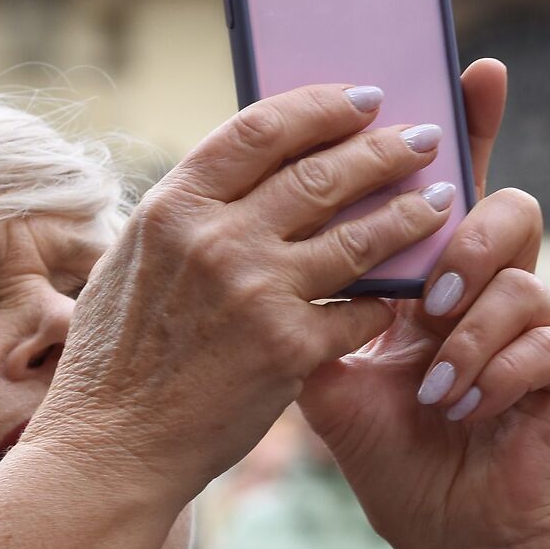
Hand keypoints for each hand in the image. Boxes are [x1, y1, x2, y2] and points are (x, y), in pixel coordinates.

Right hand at [0, 83, 454, 548]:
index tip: (361, 98)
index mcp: (172, 207)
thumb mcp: (132, 264)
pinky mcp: (289, 350)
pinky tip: (412, 290)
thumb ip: (187, 217)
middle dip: (385, 149)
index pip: (260, 128)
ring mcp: (255, 293)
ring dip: (409, 213)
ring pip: (359, 235)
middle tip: (423, 139)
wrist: (109, 450)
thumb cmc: (117, 360)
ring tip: (440, 201)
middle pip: (322, 172)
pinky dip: (389, 299)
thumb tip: (249, 172)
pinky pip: (361, 311)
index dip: (320, 106)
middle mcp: (215, 239)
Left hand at [298, 61, 549, 548]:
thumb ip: (306, 304)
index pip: (457, 184)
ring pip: (522, 277)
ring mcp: (545, 325)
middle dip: (460, 242)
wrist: (447, 538)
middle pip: (504, 208)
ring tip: (431, 377)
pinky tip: (461, 407)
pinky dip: (495, 373)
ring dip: (467, 328)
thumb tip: (252, 236)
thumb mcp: (325, 371)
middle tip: (423, 293)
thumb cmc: (393, 453)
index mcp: (443, 275)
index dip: (472, 124)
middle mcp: (500, 287)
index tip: (472, 68)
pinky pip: (549, 339)